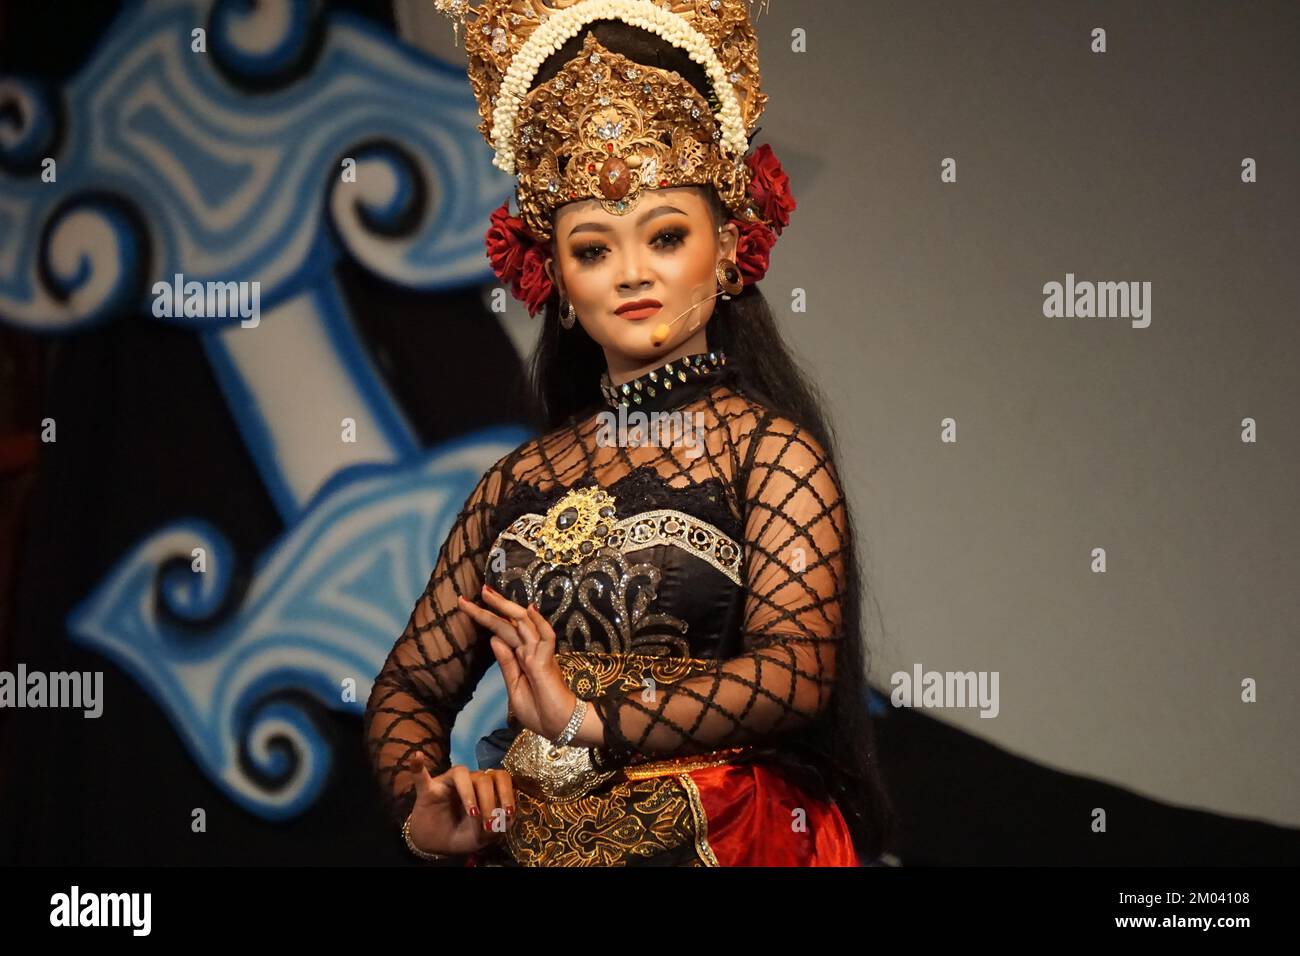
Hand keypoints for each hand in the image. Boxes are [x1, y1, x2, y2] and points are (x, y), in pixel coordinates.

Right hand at [407, 754, 514, 854]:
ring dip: (469, 793)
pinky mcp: (427, 790)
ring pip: (460, 773)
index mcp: (485, 788)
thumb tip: (503, 818)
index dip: (507, 793)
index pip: (500, 777)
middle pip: (483, 777)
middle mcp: (468, 780)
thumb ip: (495, 828)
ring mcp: (447, 782)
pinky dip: (418, 766)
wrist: (436, 844)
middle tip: (489, 822)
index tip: (509, 813)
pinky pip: (421, 775)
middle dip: (490, 800)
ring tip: (472, 812)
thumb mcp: (483, 836)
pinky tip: (416, 757)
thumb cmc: (463, 834)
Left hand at [457, 585, 578, 739]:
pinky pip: (545, 637)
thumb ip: (506, 663)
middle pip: (511, 622)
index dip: (487, 617)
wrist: (558, 726)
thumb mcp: (513, 687)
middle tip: (479, 589)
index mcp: (522, 657)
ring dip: (506, 608)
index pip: (502, 631)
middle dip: (494, 605)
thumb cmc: (538, 711)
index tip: (467, 605)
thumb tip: (493, 638)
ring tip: (488, 594)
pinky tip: (529, 610)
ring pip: (524, 624)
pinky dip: (538, 623)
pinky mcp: (546, 662)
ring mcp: (539, 654)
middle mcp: (530, 651)